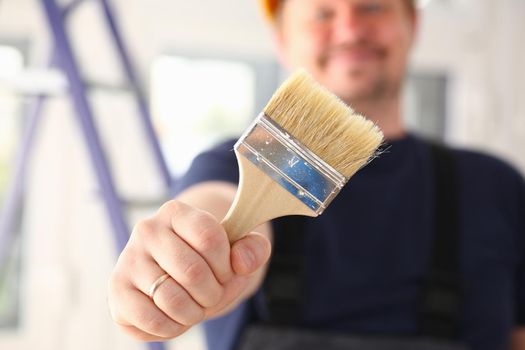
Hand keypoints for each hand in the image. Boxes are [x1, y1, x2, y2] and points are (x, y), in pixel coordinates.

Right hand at [107, 200, 271, 340]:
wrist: (174, 270)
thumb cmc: (208, 258)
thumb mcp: (237, 247)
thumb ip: (253, 248)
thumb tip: (242, 264)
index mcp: (177, 212)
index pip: (210, 238)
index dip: (227, 265)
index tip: (227, 271)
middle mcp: (147, 230)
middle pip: (192, 272)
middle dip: (213, 293)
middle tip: (212, 294)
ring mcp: (128, 260)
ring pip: (171, 300)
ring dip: (194, 313)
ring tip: (195, 306)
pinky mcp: (117, 291)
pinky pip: (152, 321)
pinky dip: (173, 328)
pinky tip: (176, 317)